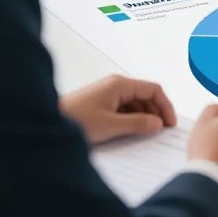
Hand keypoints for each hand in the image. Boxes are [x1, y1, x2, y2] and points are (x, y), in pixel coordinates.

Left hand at [59, 74, 175, 144]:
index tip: (170, 123)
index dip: (165, 106)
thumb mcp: (110, 125)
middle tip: (160, 130)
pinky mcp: (100, 102)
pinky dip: (131, 117)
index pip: (153, 89)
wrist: (47, 122)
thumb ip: (137, 124)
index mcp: (121, 84)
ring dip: (143, 115)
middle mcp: (116, 84)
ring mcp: (107, 93)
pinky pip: (123, 107)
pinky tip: (130, 130)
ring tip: (146, 132)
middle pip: (145, 94)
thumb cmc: (76, 120)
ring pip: (134, 102)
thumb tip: (158, 124)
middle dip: (155, 111)